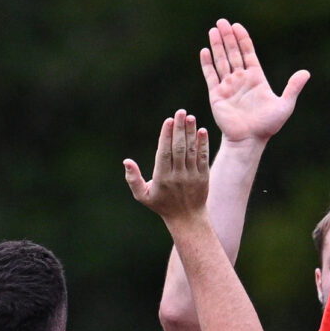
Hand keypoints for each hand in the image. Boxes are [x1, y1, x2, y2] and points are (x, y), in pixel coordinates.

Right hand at [124, 109, 213, 223]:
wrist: (187, 219)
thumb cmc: (162, 205)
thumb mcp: (143, 196)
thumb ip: (133, 179)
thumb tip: (126, 161)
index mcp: (162, 178)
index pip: (164, 153)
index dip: (166, 136)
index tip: (168, 120)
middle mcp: (178, 176)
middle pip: (179, 148)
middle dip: (179, 129)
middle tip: (180, 112)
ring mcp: (192, 176)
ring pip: (191, 151)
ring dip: (191, 133)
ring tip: (190, 117)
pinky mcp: (203, 177)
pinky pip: (203, 158)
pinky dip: (203, 144)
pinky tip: (202, 131)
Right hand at [201, 19, 307, 147]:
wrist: (249, 141)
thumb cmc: (267, 126)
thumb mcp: (285, 105)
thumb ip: (293, 87)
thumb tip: (306, 72)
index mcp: (256, 78)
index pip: (248, 53)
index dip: (242, 39)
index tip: (237, 26)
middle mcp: (241, 79)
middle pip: (233, 53)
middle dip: (228, 37)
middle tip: (222, 21)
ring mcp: (228, 86)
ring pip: (221, 61)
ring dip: (217, 45)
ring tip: (213, 30)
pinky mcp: (217, 94)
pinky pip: (211, 75)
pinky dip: (207, 63)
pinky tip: (205, 51)